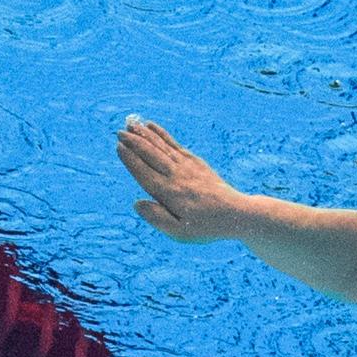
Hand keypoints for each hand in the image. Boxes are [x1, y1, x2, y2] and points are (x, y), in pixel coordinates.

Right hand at [116, 116, 249, 243]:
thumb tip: (137, 203)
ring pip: (162, 147)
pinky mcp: (197, 163)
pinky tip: (152, 127)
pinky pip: (175, 145)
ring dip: (145, 134)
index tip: (119, 147)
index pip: (144, 173)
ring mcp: (188, 167)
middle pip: (151, 155)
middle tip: (119, 132)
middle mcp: (177, 176)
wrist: (238, 215)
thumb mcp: (180, 232)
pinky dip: (162, 135)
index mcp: (169, 193)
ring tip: (131, 124)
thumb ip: (157, 218)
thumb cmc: (207, 227)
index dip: (131, 159)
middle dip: (134, 142)